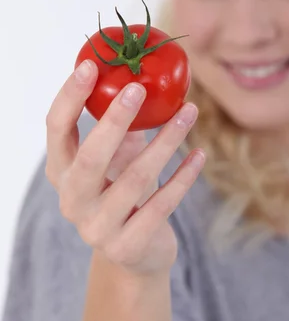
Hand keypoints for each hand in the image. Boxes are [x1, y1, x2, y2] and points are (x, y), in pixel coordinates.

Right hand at [45, 59, 204, 275]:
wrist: (136, 254)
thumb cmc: (125, 193)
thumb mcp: (116, 160)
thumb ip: (121, 130)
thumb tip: (143, 79)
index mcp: (62, 172)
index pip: (56, 129)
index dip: (70, 97)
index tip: (91, 65)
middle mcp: (72, 200)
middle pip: (90, 157)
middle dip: (114, 120)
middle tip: (138, 88)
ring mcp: (97, 228)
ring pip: (135, 179)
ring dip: (166, 141)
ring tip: (190, 112)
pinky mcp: (127, 246)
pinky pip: (161, 205)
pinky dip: (183, 178)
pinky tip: (200, 155)